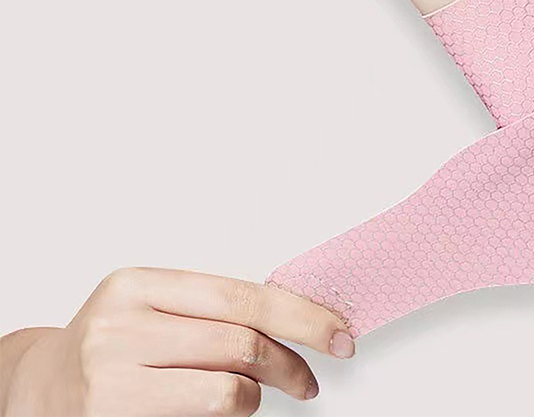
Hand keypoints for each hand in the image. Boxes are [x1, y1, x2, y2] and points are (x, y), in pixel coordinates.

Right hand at [3, 268, 354, 415]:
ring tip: (260, 393)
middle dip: (292, 360)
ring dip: (261, 393)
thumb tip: (294, 318)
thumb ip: (211, 310)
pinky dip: (233, 412)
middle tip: (314, 377)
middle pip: (241, 339)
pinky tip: (232, 405)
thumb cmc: (113, 344)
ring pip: (228, 385)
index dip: (300, 314)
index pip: (240, 295)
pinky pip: (205, 414)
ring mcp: (114, 376)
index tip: (338, 331)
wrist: (40, 388)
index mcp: (139, 284)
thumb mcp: (153, 309)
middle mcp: (123, 325)